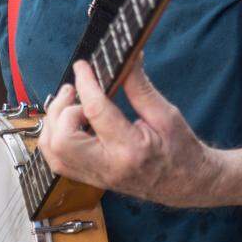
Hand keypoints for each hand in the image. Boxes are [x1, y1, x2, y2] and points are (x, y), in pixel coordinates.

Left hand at [37, 57, 223, 206]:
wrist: (188, 185)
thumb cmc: (181, 149)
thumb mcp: (166, 114)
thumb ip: (140, 86)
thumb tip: (128, 57)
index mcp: (132, 149)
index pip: (95, 112)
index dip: (85, 83)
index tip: (83, 66)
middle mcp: (109, 167)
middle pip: (62, 140)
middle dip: (61, 109)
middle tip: (74, 93)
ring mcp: (97, 177)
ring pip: (53, 152)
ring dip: (54, 123)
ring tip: (70, 105)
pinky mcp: (91, 179)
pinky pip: (57, 161)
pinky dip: (55, 137)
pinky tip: (69, 122)